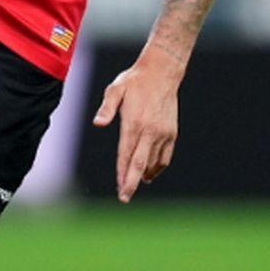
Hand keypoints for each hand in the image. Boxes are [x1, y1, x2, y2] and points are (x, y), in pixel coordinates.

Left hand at [93, 53, 181, 203]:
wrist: (162, 72)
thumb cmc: (134, 81)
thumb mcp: (116, 89)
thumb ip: (107, 108)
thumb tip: (98, 124)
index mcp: (134, 123)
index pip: (126, 155)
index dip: (121, 173)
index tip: (119, 189)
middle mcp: (150, 131)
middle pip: (140, 164)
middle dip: (131, 183)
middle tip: (124, 198)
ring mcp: (163, 133)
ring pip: (154, 163)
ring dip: (143, 176)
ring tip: (133, 184)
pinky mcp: (172, 133)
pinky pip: (165, 157)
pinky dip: (158, 167)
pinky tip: (149, 174)